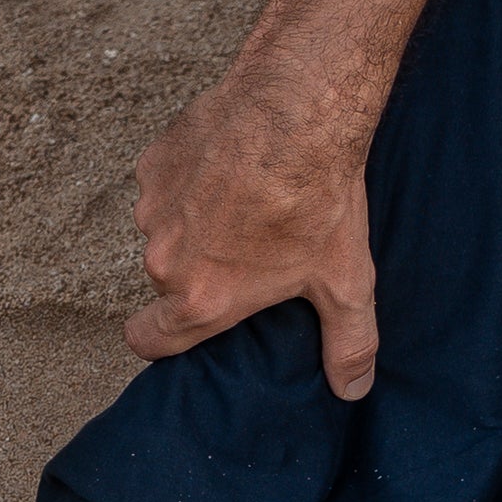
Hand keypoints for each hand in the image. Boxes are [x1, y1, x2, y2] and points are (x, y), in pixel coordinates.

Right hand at [124, 55, 379, 396]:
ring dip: (194, 225)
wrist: (294, 112)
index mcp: (202, 298)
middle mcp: (165, 258)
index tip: (183, 328)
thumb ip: (348, 344)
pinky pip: (165, 185)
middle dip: (200, 272)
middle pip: (169, 282)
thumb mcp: (345, 281)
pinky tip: (230, 170)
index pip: (148, 340)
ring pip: (166, 231)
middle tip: (249, 252)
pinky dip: (190, 182)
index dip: (161, 339)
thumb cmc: (317, 200)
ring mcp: (154, 207)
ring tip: (245, 206)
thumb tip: (353, 389)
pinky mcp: (153, 163)